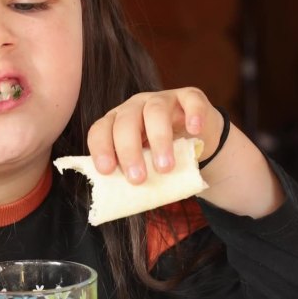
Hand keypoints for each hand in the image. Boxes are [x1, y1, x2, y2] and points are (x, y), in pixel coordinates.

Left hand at [87, 87, 222, 184]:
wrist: (197, 139)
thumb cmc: (161, 154)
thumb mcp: (144, 164)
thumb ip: (134, 174)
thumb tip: (123, 201)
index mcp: (117, 122)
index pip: (101, 129)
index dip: (101, 148)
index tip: (106, 171)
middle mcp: (135, 107)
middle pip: (126, 121)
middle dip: (129, 150)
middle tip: (137, 179)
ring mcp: (162, 99)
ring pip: (155, 110)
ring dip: (159, 139)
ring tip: (165, 168)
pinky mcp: (189, 97)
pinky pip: (191, 100)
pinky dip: (193, 114)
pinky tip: (194, 130)